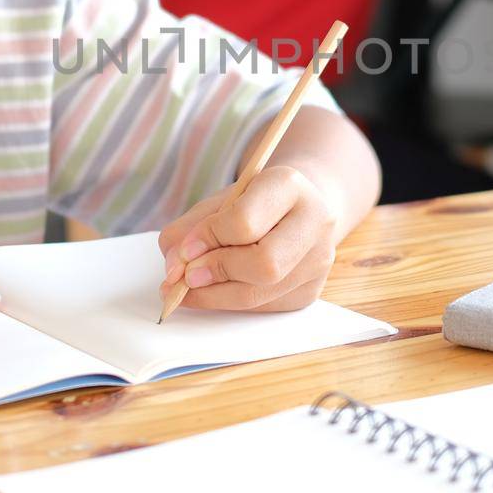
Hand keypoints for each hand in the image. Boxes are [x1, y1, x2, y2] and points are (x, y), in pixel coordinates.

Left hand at [158, 165, 341, 311]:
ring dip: (215, 295)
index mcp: (288, 185)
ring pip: (260, 293)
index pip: (245, 222)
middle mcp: (315, 221)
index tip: (185, 249)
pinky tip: (218, 289)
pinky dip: (231, 301)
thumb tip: (173, 270)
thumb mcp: (220, 200)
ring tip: (190, 288)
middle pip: (264, 264)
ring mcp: (319, 260)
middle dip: (217, 272)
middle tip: (187, 276)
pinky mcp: (311, 290)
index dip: (209, 239)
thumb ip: (190, 228)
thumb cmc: (253, 202)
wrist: (298, 206)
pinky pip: (262, 307)